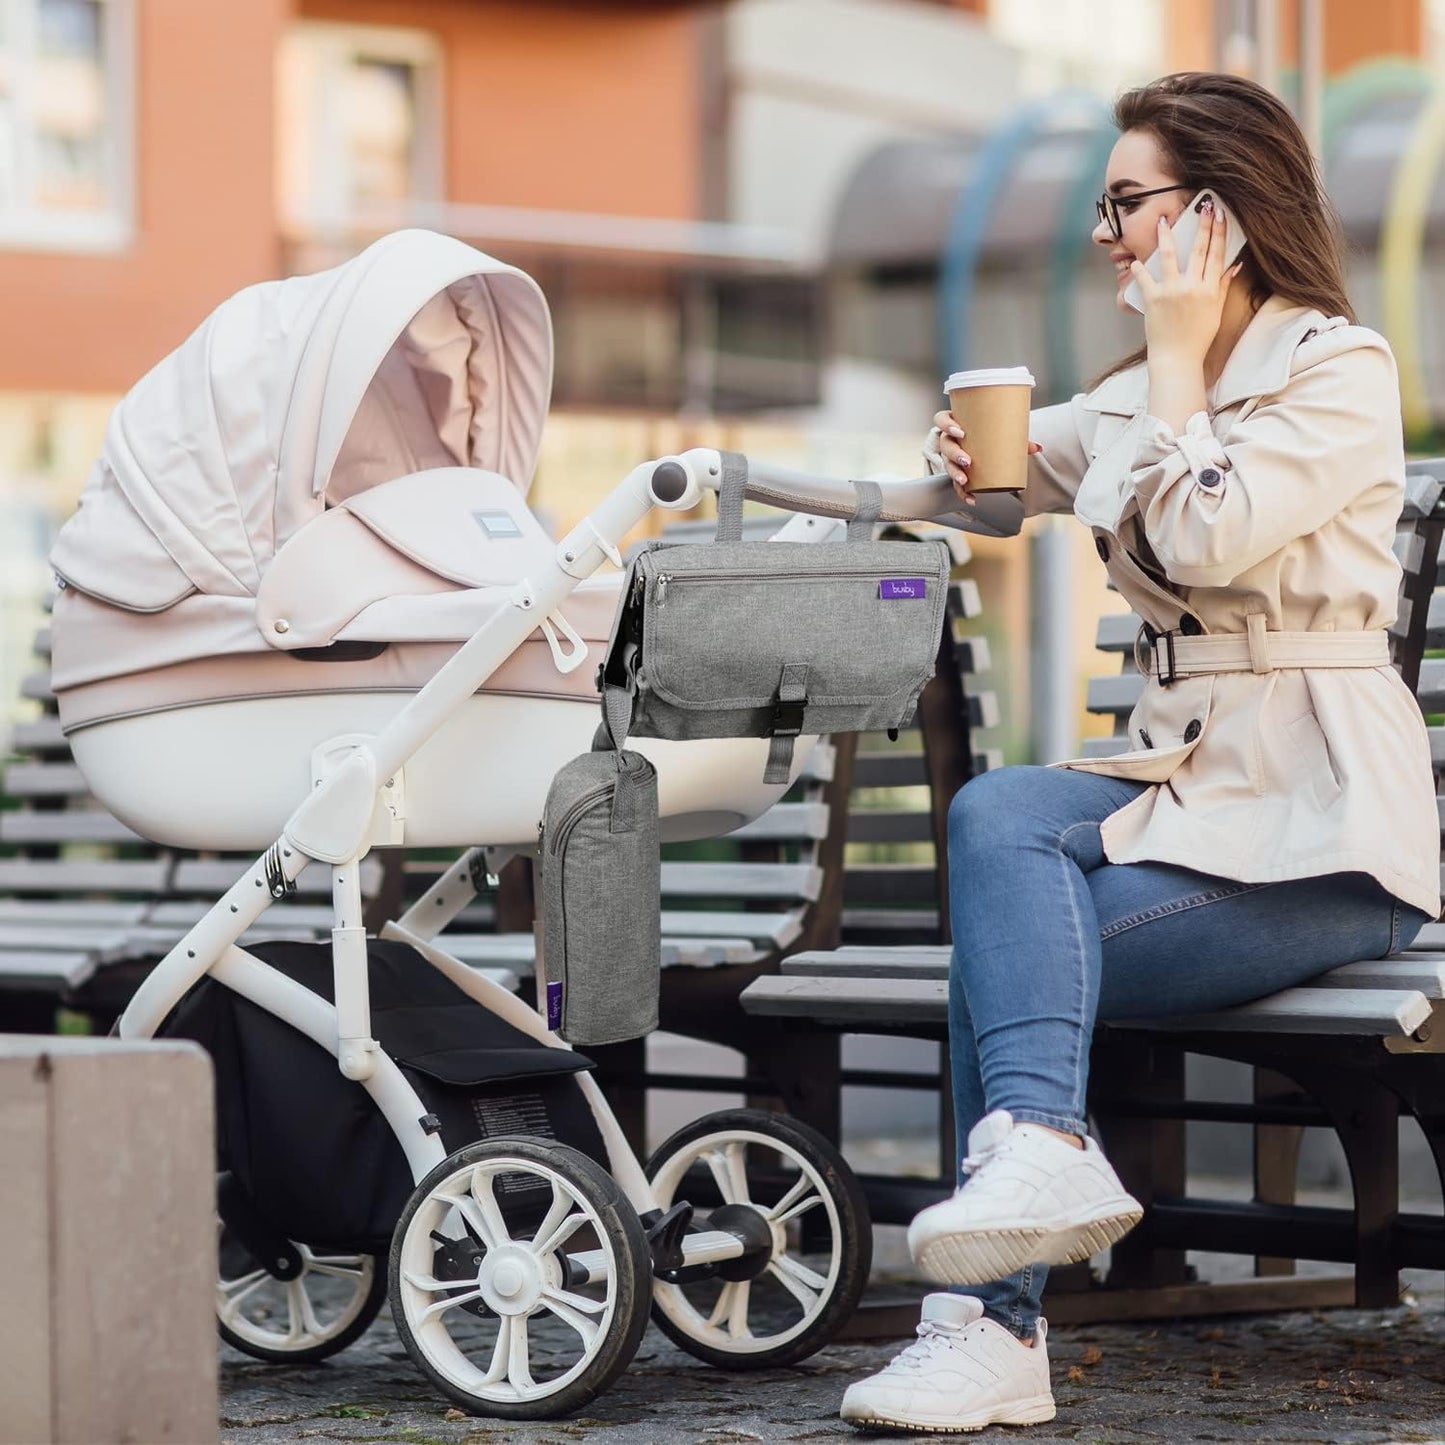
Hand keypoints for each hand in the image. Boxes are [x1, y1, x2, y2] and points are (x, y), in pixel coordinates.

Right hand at [931, 409, 1041, 507]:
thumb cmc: (991, 434)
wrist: (987, 444)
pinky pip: (954, 483)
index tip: (961, 433)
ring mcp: (949, 456)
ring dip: (954, 473)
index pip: (941, 419)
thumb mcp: (1002, 433)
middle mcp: (949, 439)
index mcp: (956, 423)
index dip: (946, 425)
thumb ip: (1018, 440)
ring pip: (946, 464)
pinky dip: (963, 493)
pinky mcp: (955, 471)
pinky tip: (971, 499)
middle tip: (968, 461)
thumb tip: (1038, 448)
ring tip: (965, 481)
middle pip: (944, 445)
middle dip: (954, 454)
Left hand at [1129, 201, 1241, 363]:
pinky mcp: (1153, 299)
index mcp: (1210, 289)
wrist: (1177, 359)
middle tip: (1203, 205)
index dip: (1219, 231)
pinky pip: (1144, 279)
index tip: (1220, 213)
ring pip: (1170, 257)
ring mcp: (1171, 291)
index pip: (1217, 253)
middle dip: (1202, 225)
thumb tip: (1233, 266)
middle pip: (1199, 249)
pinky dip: (1139, 269)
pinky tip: (1136, 260)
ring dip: (1166, 236)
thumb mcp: (1216, 311)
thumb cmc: (1197, 337)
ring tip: (1162, 221)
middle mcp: (1192, 286)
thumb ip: (1222, 286)